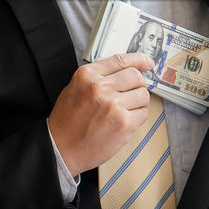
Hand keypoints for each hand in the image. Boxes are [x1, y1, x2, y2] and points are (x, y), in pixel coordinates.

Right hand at [48, 53, 154, 176]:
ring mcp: (113, 104)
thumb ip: (98, 77)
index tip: (147, 62)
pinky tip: (123, 122)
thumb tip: (126, 71)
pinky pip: (143, 113)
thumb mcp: (75, 88)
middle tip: (131, 95)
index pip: (121, 60)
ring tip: (123, 111)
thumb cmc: (67, 121)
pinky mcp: (123, 122)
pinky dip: (137, 118)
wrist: (61, 148)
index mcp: (87, 75)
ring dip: (138, 103)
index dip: (139, 60)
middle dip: (138, 85)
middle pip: (136, 76)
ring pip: (143, 94)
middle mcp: (100, 87)